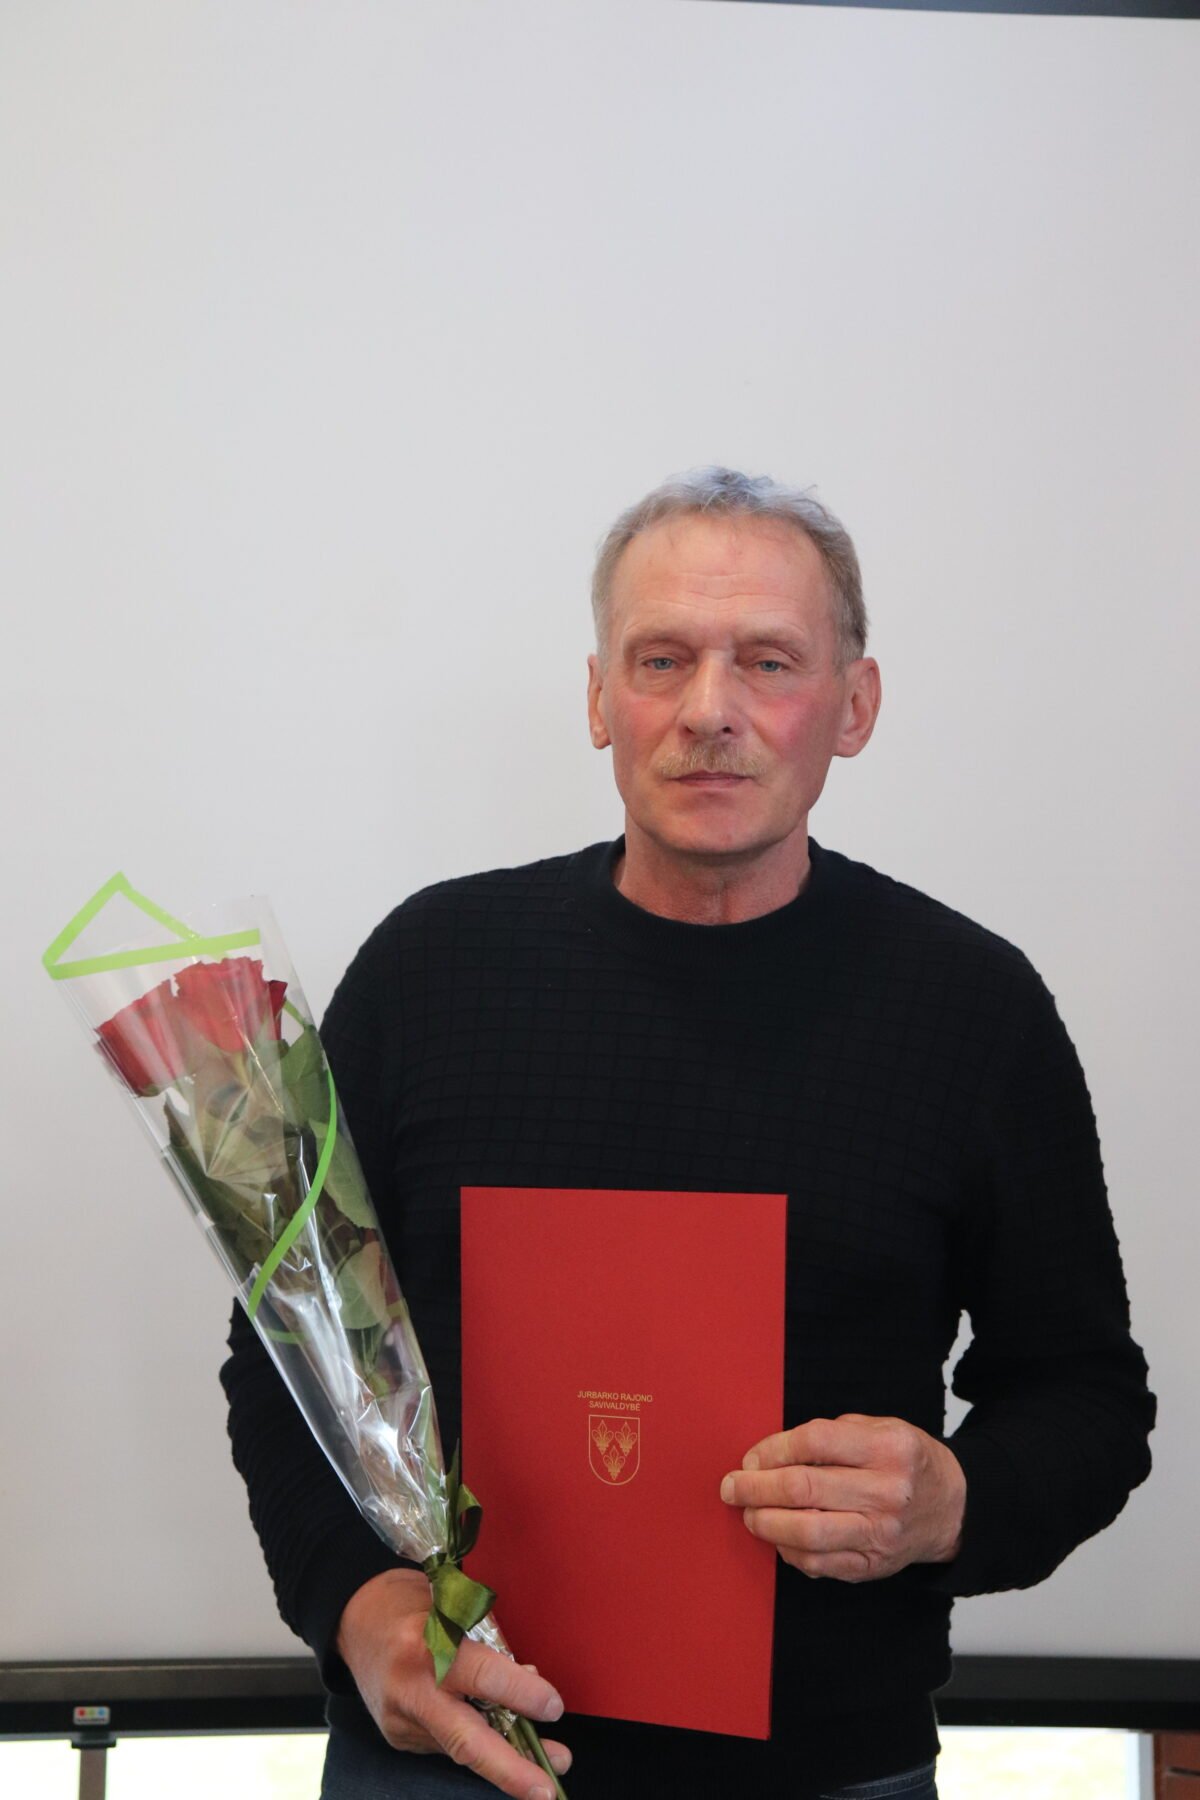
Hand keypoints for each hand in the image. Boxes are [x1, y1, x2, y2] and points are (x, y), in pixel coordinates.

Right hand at [335, 1568, 570, 1798]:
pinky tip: (500, 1747)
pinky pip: (446, 1747)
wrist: (356, 1619)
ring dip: (505, 1764)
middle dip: (511, 1769)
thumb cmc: (414, 1606)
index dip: (522, 1694)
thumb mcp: (455, 1608)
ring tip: (542, 1773)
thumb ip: (490, 1647)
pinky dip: (477, 1748)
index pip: (482, 1677)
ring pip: (460, 1751)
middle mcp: (411, 1690)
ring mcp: (401, 1720)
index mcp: (426, 1645)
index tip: (554, 1707)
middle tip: (548, 1787)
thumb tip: (530, 1682)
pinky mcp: (398, 1738)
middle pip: (466, 1741)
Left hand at [719, 1413, 965, 1581]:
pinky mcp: (873, 1565)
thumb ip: (830, 1436)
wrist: (952, 1508)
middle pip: (803, 1489)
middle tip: (732, 1487)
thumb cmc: (904, 1461)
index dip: (772, 1450)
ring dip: (765, 1523)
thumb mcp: (879, 1428)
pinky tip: (777, 1537)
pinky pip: (818, 1563)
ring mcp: (881, 1534)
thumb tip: (768, 1456)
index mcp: (888, 1448)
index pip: (814, 1443)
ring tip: (748, 1514)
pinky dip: (788, 1551)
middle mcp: (887, 1492)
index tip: (750, 1457)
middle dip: (756, 1488)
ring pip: (806, 1532)